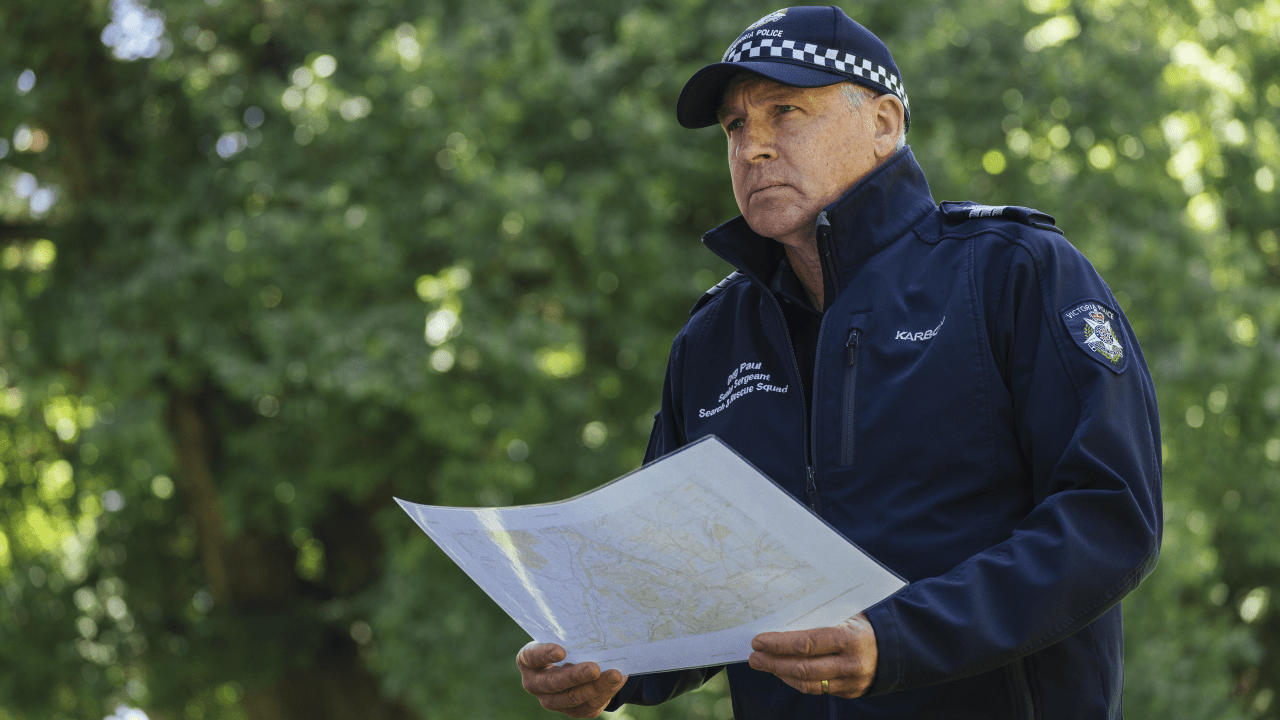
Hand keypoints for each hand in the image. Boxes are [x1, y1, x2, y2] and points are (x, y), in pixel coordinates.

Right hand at [516, 642, 628, 717]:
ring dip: (596, 687)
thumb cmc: (565, 643)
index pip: (532, 656)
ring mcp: (552, 701)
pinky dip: (605, 694)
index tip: (561, 651)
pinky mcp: (571, 711)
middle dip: (576, 676)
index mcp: (528, 661)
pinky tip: (617, 682)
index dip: (545, 654)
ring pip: (573, 699)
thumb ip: (570, 636)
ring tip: (615, 675)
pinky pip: (588, 707)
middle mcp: (535, 684)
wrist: (572, 663)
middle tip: (594, 668)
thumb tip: (593, 630)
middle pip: (554, 683)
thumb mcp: (562, 636)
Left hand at [748, 613, 877, 698]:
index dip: (779, 644)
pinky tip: (785, 672)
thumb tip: (782, 614)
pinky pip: (818, 690)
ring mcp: (851, 682)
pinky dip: (797, 682)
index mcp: (849, 638)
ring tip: (764, 664)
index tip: (759, 641)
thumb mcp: (847, 613)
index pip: (806, 644)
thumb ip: (820, 616)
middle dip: (773, 662)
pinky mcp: (851, 693)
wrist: (895, 647)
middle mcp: (851, 663)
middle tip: (754, 657)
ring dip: (781, 674)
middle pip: (803, 668)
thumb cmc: (863, 624)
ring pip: (808, 684)